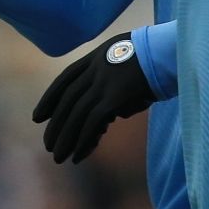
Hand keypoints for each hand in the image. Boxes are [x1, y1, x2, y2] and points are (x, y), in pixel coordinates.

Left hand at [32, 31, 155, 162]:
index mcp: (96, 58)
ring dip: (65, 139)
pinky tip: (78, 156)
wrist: (171, 51)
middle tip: (48, 145)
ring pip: (75, 114)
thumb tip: (112, 114)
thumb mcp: (128, 64)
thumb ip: (114, 87)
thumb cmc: (158, 59)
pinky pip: (92, 123)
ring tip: (58, 157)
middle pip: (67, 100)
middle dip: (55, 125)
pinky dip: (83, 141)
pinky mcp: (114, 97)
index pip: (64, 80)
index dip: (49, 99)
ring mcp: (103, 82)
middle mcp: (95, 69)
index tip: (37, 116)